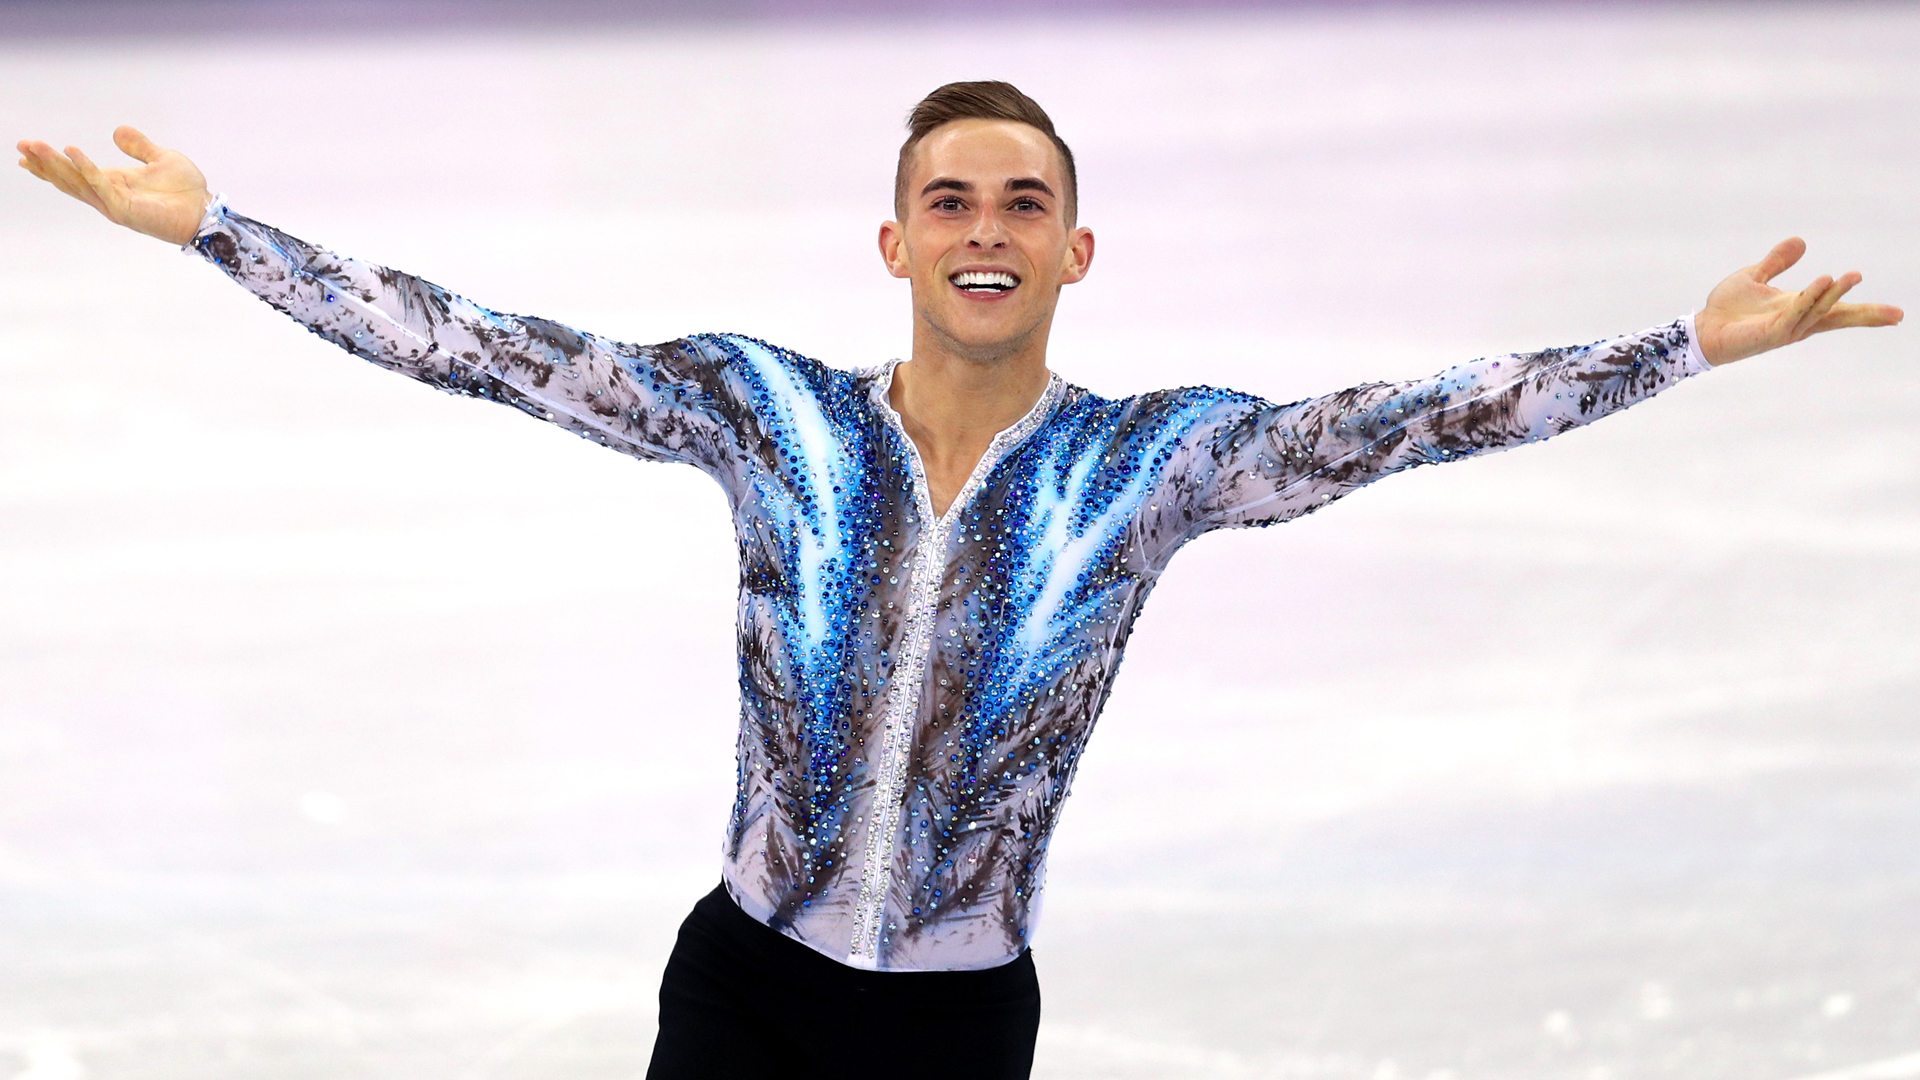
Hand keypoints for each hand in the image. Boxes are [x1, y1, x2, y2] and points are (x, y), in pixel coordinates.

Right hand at [17, 126, 209, 245]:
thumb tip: (117, 131)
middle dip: (44, 163)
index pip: (74, 174)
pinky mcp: (127, 210)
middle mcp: (109, 195)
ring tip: (34, 147)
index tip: (26, 150)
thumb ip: (139, 147)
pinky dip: (86, 169)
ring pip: (77, 183)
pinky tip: (72, 152)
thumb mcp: (161, 159)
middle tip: (21, 146)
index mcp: (114, 183)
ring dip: (55, 165)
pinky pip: (101, 186)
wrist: (207, 211)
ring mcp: (116, 204)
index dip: (50, 163)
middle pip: (69, 179)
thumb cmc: (187, 191)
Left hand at [1695, 238, 1902, 364]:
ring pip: (1818, 312)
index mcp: (1799, 308)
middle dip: (1865, 315)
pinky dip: (1809, 298)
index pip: (1838, 310)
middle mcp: (1798, 321)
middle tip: (1897, 314)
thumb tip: (1800, 242)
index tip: (1898, 315)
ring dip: (1835, 295)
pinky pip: (1794, 313)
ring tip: (1851, 276)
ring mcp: (1785, 329)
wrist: (1702, 329)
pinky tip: (1822, 282)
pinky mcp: (1770, 333)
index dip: (1866, 312)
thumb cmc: (1728, 309)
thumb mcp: (1755, 277)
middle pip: (1838, 318)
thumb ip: (1777, 262)